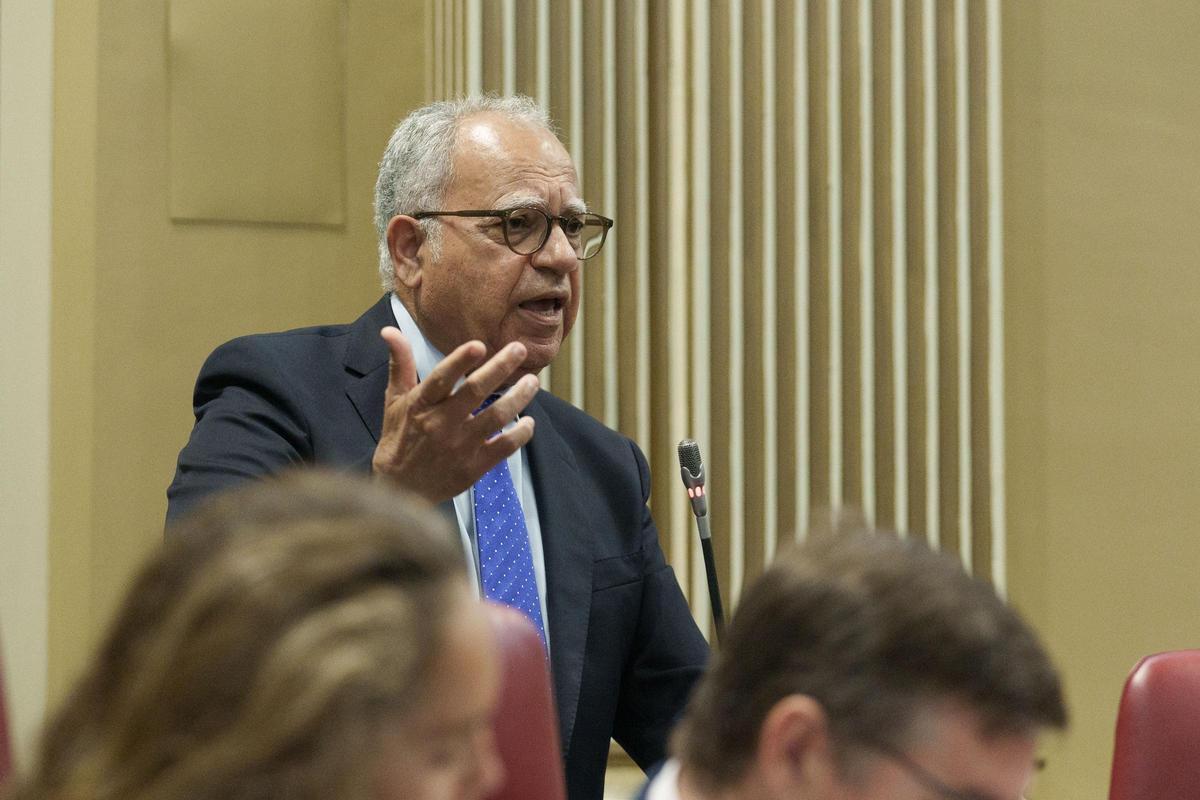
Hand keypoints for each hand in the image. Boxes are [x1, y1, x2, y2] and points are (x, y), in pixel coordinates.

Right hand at [371, 327, 538, 502]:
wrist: (401, 489)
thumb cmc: (399, 439)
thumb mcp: (394, 401)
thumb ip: (400, 364)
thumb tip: (390, 330)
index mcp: (420, 406)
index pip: (441, 379)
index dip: (459, 361)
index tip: (479, 345)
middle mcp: (441, 424)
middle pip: (475, 392)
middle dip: (500, 368)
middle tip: (519, 349)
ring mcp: (459, 446)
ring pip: (496, 417)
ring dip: (518, 397)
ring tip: (532, 382)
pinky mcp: (474, 467)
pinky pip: (504, 447)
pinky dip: (520, 434)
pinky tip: (528, 421)